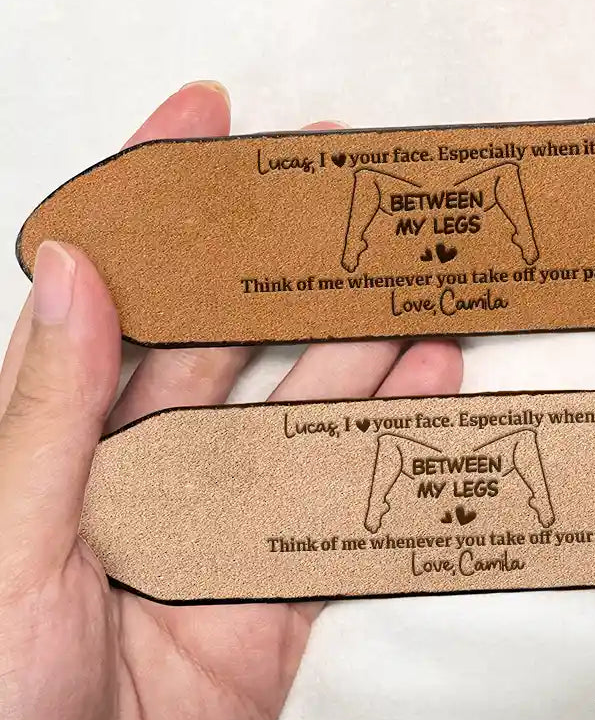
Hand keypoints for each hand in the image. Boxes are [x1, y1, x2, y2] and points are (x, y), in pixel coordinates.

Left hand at [0, 83, 462, 719]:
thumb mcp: (3, 549)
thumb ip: (55, 414)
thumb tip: (82, 275)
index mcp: (67, 444)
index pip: (124, 298)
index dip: (164, 205)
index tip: (207, 120)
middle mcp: (149, 471)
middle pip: (235, 344)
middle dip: (289, 262)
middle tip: (347, 191)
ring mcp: (223, 530)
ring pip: (305, 412)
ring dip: (361, 342)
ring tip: (416, 276)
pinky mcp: (279, 599)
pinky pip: (346, 506)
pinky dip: (392, 446)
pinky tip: (427, 388)